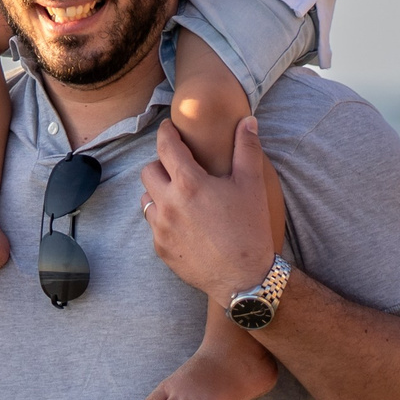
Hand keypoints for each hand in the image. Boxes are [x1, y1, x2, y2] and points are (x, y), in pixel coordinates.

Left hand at [139, 117, 277, 297]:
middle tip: (179, 168)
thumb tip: (247, 121)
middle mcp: (168, 203)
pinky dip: (163, 218)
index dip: (165, 133)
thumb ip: (247, 149)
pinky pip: (153, 225)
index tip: (168, 128)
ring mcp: (160, 228)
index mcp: (189, 184)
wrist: (244, 278)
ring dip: (159, 192)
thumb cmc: (250, 229)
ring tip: (180, 196)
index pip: (166, 147)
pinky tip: (184, 222)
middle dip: (161, 165)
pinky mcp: (159, 248)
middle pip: (148, 171)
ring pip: (146, 199)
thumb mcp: (252, 185)